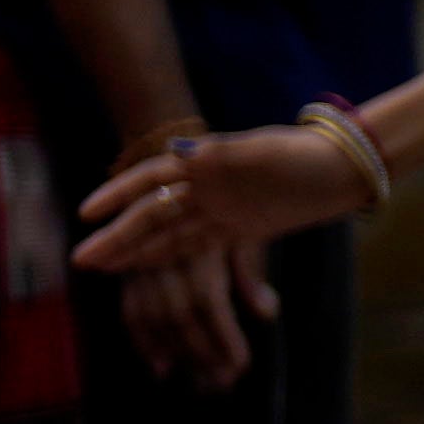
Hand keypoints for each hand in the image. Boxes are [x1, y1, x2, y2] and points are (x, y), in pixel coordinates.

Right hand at [76, 118, 364, 287]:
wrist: (342, 168)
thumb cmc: (302, 155)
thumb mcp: (262, 151)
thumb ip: (222, 156)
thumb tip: (178, 153)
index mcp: (206, 163)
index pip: (151, 179)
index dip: (118, 194)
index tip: (88, 213)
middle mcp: (206, 187)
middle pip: (153, 214)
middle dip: (117, 237)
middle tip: (82, 260)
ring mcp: (220, 209)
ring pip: (168, 235)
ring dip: (135, 252)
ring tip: (101, 270)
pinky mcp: (238, 229)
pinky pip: (195, 246)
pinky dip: (168, 257)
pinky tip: (144, 272)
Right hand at [110, 214, 264, 388]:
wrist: (173, 176)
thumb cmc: (222, 203)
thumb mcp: (239, 230)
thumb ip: (248, 273)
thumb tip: (266, 313)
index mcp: (198, 241)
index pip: (206, 299)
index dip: (221, 335)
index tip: (240, 365)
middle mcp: (165, 252)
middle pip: (178, 313)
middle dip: (201, 351)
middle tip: (222, 382)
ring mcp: (142, 260)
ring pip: (154, 315)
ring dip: (177, 352)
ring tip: (200, 380)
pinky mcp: (129, 268)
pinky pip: (131, 309)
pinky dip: (145, 340)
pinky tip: (162, 366)